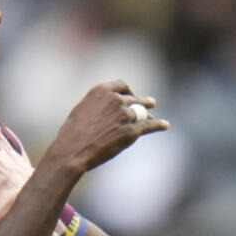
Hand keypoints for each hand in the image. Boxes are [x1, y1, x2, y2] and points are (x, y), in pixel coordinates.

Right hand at [46, 81, 168, 173]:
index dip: (128, 90)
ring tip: (153, 115)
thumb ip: (96, 106)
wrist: (73, 150)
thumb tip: (104, 109)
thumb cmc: (71, 134)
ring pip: (142, 112)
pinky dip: (158, 125)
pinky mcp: (131, 131)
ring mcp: (125, 115)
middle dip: (143, 101)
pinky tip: (164, 125)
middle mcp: (115, 100)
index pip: (121, 85)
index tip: (131, 95)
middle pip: (134, 99)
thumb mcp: (81, 111)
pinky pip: (149, 125)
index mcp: (101, 91)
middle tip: (151, 102)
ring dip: (149, 114)